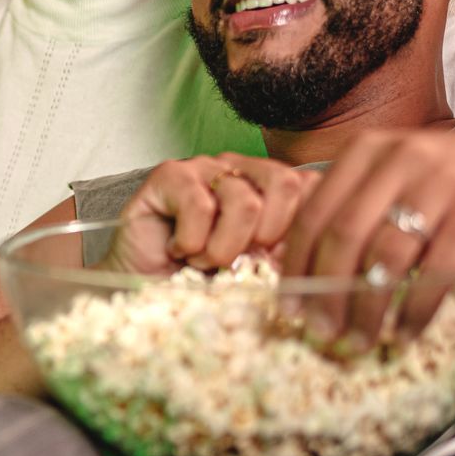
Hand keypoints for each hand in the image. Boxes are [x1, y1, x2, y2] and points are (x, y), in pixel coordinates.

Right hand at [106, 154, 319, 273]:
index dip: (300, 229)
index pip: (311, 185)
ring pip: (244, 200)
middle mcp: (240, 169)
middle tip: (237, 261)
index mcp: (268, 188)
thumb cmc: (200, 281)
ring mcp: (205, 167)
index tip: (274, 263)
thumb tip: (301, 252)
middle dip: (266, 236)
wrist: (144, 288)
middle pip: (285, 184)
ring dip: (222, 248)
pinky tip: (178, 250)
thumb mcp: (254, 272)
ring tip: (201, 261)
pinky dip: (191, 242)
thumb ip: (283, 254)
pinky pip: (199, 205)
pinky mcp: (170, 174)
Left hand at [282, 128, 454, 355]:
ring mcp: (438, 183)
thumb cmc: (449, 183)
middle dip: (325, 293)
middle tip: (321, 332)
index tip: (288, 306)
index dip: (296, 265)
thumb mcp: (394, 176)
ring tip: (360, 341)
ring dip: (367, 310)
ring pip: (385, 259)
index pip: (314, 213)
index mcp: (366, 150)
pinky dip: (415, 310)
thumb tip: (297, 268)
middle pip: (343, 237)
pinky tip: (405, 333)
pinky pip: (435, 272)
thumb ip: (350, 207)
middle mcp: (398, 159)